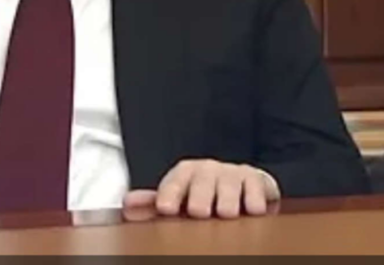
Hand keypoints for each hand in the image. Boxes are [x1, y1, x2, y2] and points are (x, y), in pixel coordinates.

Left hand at [123, 159, 280, 219]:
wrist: (239, 182)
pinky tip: (252, 210)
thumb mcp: (178, 197)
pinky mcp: (256, 179)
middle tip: (199, 211)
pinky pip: (256, 188)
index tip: (165, 208)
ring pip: (229, 187)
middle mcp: (208, 170)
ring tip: (226, 213)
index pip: (175, 182)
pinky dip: (254, 201)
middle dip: (200, 197)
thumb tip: (127, 203)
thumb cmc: (202, 193)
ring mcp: (232, 173)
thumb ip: (153, 202)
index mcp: (185, 172)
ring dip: (227, 202)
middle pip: (202, 183)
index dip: (169, 194)